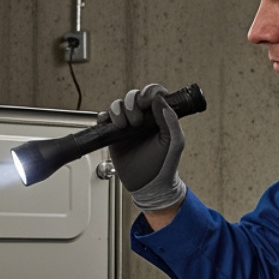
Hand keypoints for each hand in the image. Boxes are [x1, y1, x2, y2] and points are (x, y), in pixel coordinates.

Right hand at [106, 84, 185, 211]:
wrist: (149, 185)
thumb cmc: (164, 165)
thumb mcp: (174, 142)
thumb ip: (171, 121)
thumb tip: (160, 100)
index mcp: (160, 116)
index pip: (154, 94)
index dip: (149, 92)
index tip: (147, 101)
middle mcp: (143, 118)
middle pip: (133, 96)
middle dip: (132, 104)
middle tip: (136, 121)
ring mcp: (128, 125)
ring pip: (118, 105)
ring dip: (118, 110)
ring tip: (123, 126)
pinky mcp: (114, 135)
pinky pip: (106, 118)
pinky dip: (105, 117)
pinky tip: (109, 124)